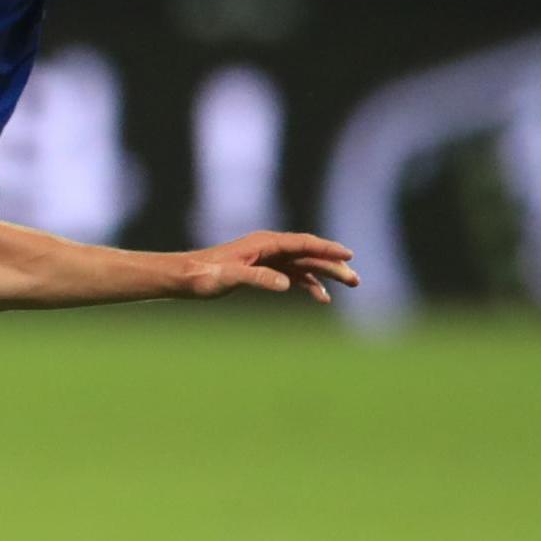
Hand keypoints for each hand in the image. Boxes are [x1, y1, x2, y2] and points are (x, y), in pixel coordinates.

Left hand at [183, 231, 357, 303]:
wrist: (185, 277)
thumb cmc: (203, 276)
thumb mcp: (230, 278)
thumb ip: (258, 279)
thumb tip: (286, 285)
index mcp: (264, 243)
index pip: (303, 243)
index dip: (327, 249)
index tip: (349, 255)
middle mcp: (269, 247)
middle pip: (309, 254)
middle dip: (333, 265)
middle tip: (356, 280)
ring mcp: (267, 258)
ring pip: (304, 264)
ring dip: (326, 274)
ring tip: (348, 286)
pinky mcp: (263, 270)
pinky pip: (293, 274)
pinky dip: (309, 284)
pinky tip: (321, 297)